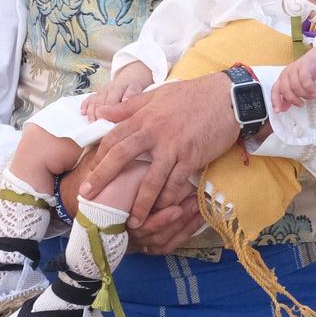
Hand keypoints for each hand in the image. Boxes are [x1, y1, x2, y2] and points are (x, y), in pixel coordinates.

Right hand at [81, 62, 152, 118]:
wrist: (129, 77)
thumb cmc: (133, 85)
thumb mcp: (136, 87)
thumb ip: (131, 94)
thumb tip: (125, 100)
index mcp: (116, 88)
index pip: (110, 102)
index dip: (107, 113)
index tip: (107, 124)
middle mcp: (106, 90)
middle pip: (99, 104)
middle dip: (97, 115)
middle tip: (97, 127)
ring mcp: (100, 91)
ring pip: (92, 102)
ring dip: (90, 112)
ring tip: (91, 122)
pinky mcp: (97, 93)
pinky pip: (89, 99)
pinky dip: (85, 105)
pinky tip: (83, 112)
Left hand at [81, 72, 238, 231]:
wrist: (226, 98)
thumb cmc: (190, 96)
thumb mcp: (156, 96)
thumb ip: (128, 107)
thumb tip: (101, 111)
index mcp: (143, 117)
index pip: (113, 138)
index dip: (99, 158)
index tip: (88, 175)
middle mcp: (154, 133)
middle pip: (122, 157)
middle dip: (104, 178)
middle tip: (90, 198)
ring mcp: (173, 147)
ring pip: (151, 179)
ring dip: (140, 203)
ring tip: (132, 220)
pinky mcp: (192, 158)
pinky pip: (176, 184)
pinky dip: (168, 199)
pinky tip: (162, 211)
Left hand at [272, 40, 315, 110]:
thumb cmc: (304, 76)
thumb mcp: (294, 87)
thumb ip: (288, 97)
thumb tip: (283, 108)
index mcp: (281, 79)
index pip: (275, 91)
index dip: (275, 101)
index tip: (279, 111)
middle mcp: (286, 74)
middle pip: (285, 90)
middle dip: (293, 99)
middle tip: (301, 104)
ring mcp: (294, 69)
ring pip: (296, 86)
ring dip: (304, 95)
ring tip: (311, 96)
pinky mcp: (304, 67)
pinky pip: (305, 80)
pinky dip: (310, 88)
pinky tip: (314, 91)